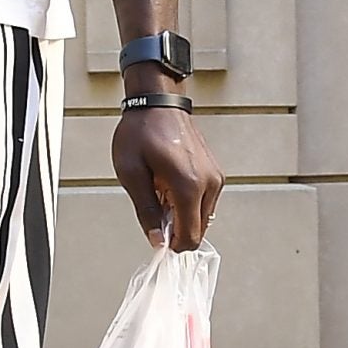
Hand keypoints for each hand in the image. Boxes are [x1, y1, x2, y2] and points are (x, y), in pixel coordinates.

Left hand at [111, 100, 223, 250]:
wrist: (158, 102)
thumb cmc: (141, 132)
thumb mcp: (131, 174)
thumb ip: (146, 211)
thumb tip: (156, 240)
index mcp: (188, 186)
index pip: (190, 236)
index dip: (172, 245)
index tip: (157, 241)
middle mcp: (209, 183)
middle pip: (199, 230)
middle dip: (176, 229)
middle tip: (153, 210)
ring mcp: (216, 177)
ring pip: (203, 218)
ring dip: (182, 215)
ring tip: (159, 193)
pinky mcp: (216, 173)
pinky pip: (205, 202)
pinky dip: (188, 203)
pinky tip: (168, 186)